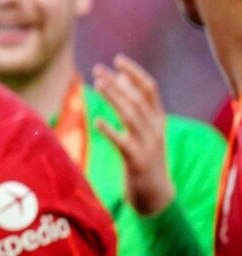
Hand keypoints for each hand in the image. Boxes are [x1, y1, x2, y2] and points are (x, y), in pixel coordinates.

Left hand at [93, 53, 174, 215]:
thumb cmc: (145, 158)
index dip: (134, 73)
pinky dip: (110, 131)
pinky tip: (97, 121)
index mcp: (158, 120)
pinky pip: (123, 144)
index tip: (117, 59)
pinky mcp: (137, 162)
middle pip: (137, 100)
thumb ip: (134, 105)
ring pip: (131, 117)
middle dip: (118, 83)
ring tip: (97, 84)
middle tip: (98, 70)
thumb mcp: (144, 130)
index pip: (150, 90)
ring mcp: (148, 146)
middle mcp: (155, 130)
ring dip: (114, 98)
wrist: (156, 196)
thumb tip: (119, 78)